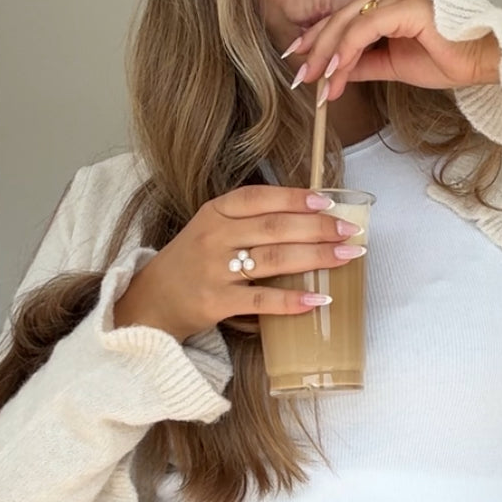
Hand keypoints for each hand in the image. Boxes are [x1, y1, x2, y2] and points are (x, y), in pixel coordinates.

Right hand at [111, 185, 365, 342]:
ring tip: (346, 257)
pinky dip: (292, 300)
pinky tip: (318, 300)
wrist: (149, 302)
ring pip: (273, 259)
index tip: (328, 201)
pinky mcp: (215, 302)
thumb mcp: (211, 230)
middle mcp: (214, 236)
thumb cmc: (191, 264)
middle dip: (318, 227)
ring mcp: (214, 270)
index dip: (295, 198)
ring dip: (316, 257)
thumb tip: (308, 218)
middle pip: (275, 228)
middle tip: (351, 232)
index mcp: (215, 212)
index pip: (260, 198)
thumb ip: (249, 222)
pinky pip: (261, 299)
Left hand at [283, 0, 501, 103]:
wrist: (483, 61)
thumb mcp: (393, 65)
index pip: (345, 17)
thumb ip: (363, 64)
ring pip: (349, 22)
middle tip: (301, 76)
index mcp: (391, 0)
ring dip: (329, 55)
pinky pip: (365, 28)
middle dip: (317, 49)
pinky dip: (347, 50)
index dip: (319, 39)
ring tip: (318, 82)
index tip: (300, 62)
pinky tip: (336, 70)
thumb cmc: (450, 59)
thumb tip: (335, 73)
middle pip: (341, 17)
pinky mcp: (406, 5)